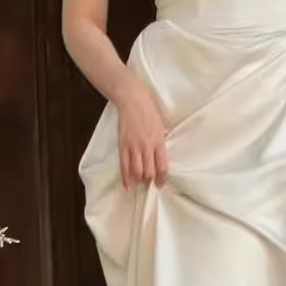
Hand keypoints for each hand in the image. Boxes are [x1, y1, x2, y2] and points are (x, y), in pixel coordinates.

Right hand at [114, 76, 168, 190]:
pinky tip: (127, 186)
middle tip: (151, 185)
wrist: (132, 98)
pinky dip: (125, 178)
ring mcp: (133, 146)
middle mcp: (147, 146)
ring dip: (139, 181)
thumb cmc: (149, 108)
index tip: (162, 183)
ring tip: (140, 184)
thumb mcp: (162, 123)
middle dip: (150, 182)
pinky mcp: (122, 144)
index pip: (162, 166)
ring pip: (136, 171)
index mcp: (159, 140)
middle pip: (149, 172)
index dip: (162, 178)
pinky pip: (123, 165)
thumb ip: (162, 138)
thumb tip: (163, 151)